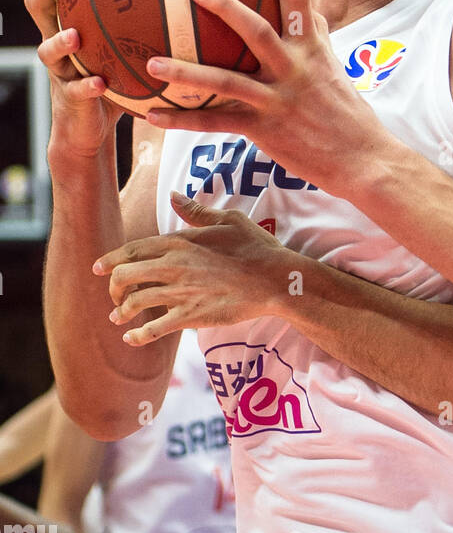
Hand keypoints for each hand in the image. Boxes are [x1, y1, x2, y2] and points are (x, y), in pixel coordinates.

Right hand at [24, 0, 123, 161]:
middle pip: (39, 2)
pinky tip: (101, 84)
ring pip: (46, 47)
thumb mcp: (137, 36)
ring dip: (59, 40)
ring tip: (74, 35)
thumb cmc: (120, 72)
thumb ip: (157, 7)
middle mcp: (58, 36)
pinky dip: (87, 87)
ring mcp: (60, 68)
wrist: (92, 125)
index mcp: (73, 15)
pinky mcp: (69, 98)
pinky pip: (74, 91)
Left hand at [94, 193, 297, 344]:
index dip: (110, 259)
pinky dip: (137, 335)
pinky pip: (154, 328)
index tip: (97, 268)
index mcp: (180, 242)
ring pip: (135, 302)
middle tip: (114, 295)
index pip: (133, 249)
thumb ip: (196, 211)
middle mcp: (174, 265)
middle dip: (112, 287)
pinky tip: (131, 338)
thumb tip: (174, 195)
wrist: (274, 279)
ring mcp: (181, 291)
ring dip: (120, 312)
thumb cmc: (255, 247)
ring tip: (117, 318)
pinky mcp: (191, 316)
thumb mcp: (228, 220)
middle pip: (125, 275)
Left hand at [140, 0, 379, 191]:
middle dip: (226, 8)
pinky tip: (152, 116)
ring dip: (187, 73)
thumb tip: (307, 5)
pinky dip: (182, 121)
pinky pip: (216, 124)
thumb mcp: (335, 65)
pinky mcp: (265, 131)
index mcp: (313, 48)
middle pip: (258, 31)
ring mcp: (279, 101)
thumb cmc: (347, 110)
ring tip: (152, 62)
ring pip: (228, 82)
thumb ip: (316, 35)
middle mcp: (296, 69)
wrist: (363, 159)